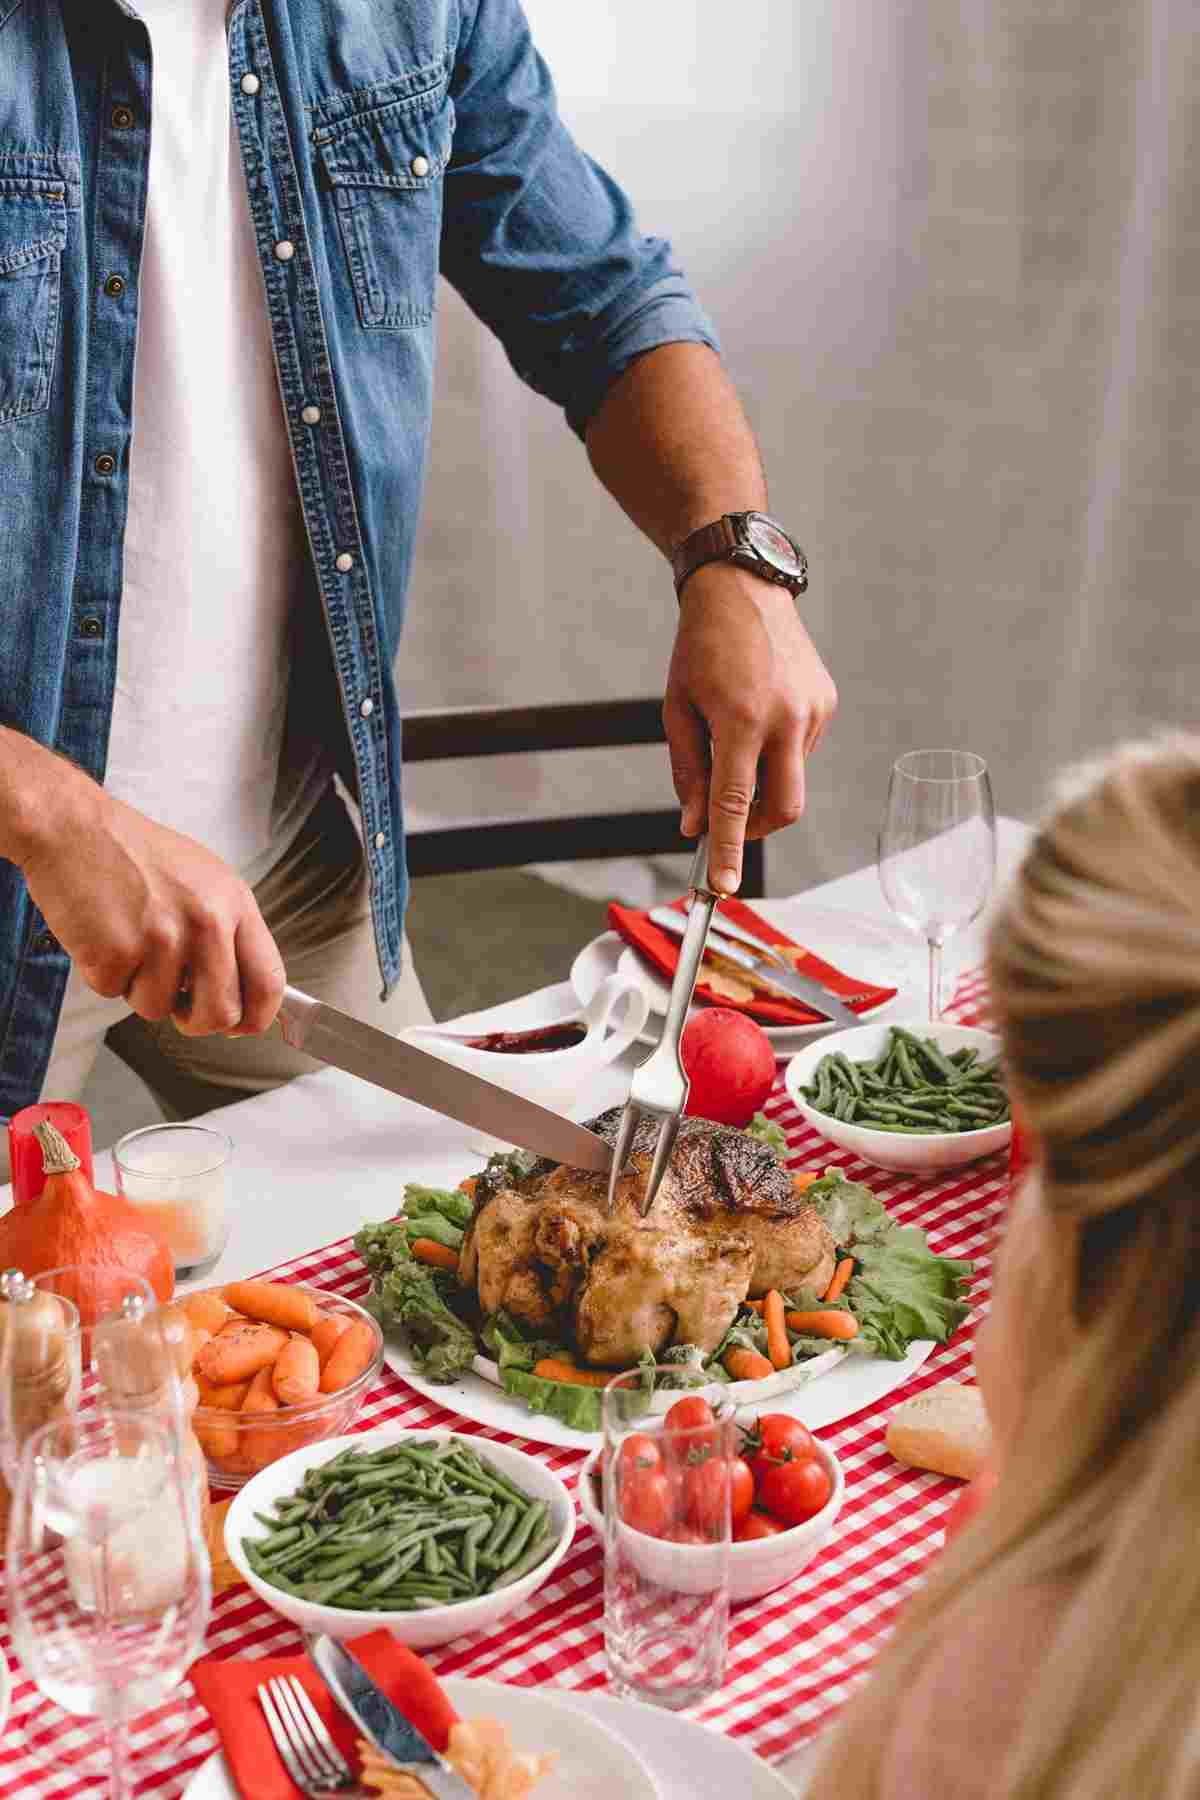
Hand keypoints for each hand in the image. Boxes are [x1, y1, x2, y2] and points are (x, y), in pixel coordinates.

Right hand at [18, 763, 285, 1036]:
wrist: (73, 827)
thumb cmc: (135, 854)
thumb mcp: (205, 881)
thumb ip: (229, 932)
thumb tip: (244, 989)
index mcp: (235, 903)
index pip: (269, 982)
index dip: (256, 1017)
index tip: (242, 1026)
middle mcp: (207, 922)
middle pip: (220, 1013)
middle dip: (195, 1020)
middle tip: (176, 1000)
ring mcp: (163, 938)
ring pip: (159, 1010)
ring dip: (140, 989)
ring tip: (130, 943)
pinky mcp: (117, 951)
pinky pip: (116, 994)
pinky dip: (105, 976)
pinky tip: (103, 936)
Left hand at [663, 562, 837, 891]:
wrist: (742, 587)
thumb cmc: (701, 648)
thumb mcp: (677, 709)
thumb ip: (687, 772)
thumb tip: (694, 825)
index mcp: (740, 720)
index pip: (735, 802)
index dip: (729, 849)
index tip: (723, 885)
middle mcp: (786, 718)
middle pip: (784, 808)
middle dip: (757, 829)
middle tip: (729, 822)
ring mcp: (813, 711)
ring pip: (792, 779)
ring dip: (764, 779)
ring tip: (736, 734)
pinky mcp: (827, 702)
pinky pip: (802, 750)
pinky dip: (778, 751)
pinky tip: (761, 713)